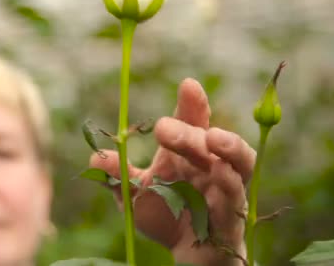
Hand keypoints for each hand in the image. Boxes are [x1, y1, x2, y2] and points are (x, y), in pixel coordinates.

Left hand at [89, 78, 255, 265]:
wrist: (186, 257)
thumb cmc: (166, 218)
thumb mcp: (135, 197)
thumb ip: (118, 177)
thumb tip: (93, 158)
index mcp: (187, 155)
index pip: (193, 123)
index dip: (193, 104)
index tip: (188, 85)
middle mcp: (210, 166)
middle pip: (207, 140)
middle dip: (187, 131)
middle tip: (162, 129)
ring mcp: (226, 189)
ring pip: (239, 162)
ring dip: (229, 146)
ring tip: (212, 138)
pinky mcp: (233, 215)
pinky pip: (237, 196)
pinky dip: (230, 182)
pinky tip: (218, 171)